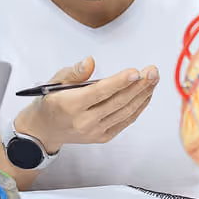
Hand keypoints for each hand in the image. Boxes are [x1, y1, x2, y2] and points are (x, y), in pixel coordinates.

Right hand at [15, 56, 157, 152]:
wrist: (44, 130)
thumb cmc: (51, 101)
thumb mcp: (54, 81)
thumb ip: (74, 72)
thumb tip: (91, 61)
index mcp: (70, 105)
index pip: (99, 92)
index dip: (119, 82)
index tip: (136, 72)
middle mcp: (83, 121)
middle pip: (117, 102)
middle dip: (138, 86)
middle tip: (153, 71)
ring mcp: (94, 132)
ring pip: (124, 112)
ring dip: (142, 95)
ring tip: (153, 79)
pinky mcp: (102, 137)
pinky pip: (124, 121)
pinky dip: (138, 108)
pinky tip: (145, 94)